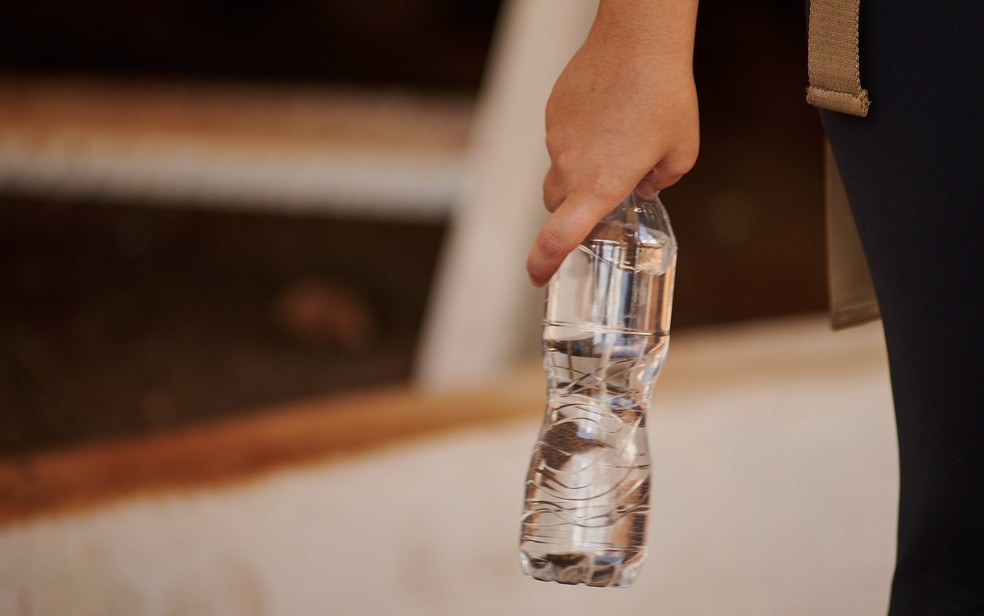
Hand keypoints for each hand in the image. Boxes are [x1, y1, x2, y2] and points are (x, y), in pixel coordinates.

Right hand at [526, 1, 699, 285]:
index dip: (543, 262)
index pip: (558, 237)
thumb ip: (661, 180)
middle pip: (555, 205)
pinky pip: (562, 136)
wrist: (638, 41)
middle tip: (601, 198)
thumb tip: (647, 184)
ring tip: (618, 138)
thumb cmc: (664, 95)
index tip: (537, 277)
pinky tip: (608, 115)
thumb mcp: (681, 151)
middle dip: (572, 209)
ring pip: (561, 167)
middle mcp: (571, 166)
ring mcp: (557, 138)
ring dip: (582, 166)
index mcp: (600, 186)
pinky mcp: (555, 112)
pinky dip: (581, 136)